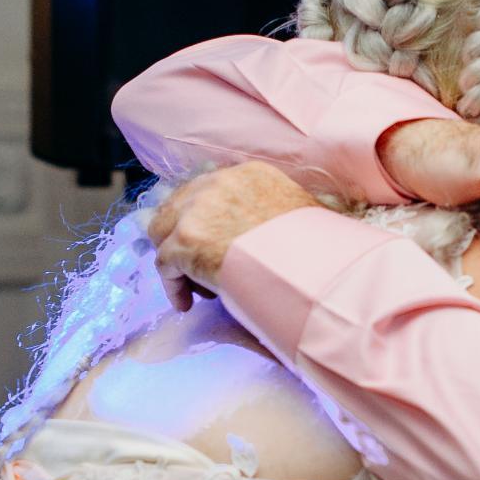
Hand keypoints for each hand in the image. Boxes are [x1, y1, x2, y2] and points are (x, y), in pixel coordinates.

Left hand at [145, 162, 321, 310]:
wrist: (307, 265)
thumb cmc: (315, 248)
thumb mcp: (304, 213)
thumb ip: (285, 212)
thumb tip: (293, 224)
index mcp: (247, 175)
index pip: (208, 191)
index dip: (204, 220)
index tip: (212, 243)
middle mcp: (217, 185)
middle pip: (177, 207)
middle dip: (182, 237)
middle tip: (198, 267)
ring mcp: (197, 212)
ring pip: (164, 233)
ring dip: (176, 261)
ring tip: (195, 287)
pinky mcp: (185, 242)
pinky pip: (164, 265)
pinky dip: (173, 287)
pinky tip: (185, 303)